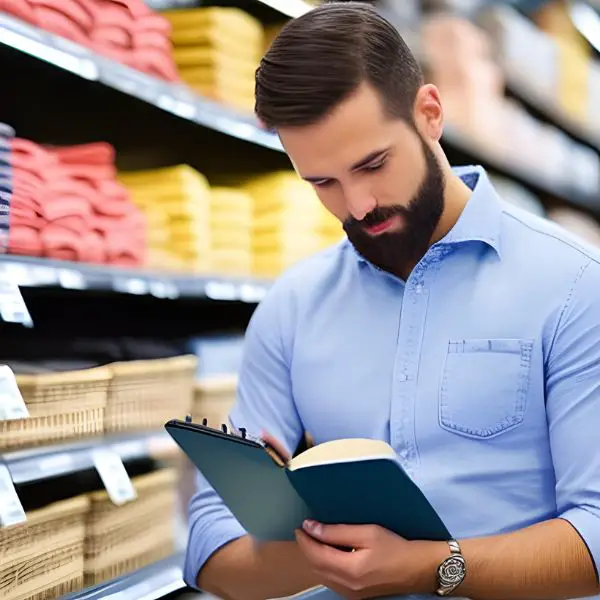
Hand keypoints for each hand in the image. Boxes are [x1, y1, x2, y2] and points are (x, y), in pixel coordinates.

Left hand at [295, 520, 445, 598]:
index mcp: (349, 571)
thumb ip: (337, 532)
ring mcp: (351, 594)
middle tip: (305, 530)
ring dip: (314, 557)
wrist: (417, 569)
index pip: (316, 555)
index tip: (300, 526)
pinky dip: (325, 565)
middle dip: (307, 548)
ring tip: (314, 538)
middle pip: (316, 567)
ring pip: (322, 575)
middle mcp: (347, 587)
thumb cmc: (394, 546)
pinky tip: (329, 553)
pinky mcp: (356, 595)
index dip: (305, 540)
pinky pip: (332, 580)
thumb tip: (311, 527)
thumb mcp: (366, 533)